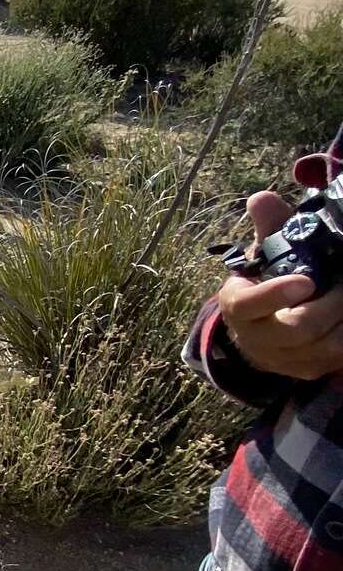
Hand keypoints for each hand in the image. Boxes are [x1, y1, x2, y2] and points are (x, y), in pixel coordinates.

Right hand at [217, 191, 342, 380]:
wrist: (261, 333)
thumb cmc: (264, 283)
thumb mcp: (263, 254)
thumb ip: (268, 228)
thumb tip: (263, 199)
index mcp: (238, 306)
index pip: (250, 305)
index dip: (276, 295)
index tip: (305, 281)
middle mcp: (257, 340)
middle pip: (300, 329)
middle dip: (332, 305)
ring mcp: (285, 361)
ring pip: (328, 347)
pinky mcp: (310, 371)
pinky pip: (339, 359)